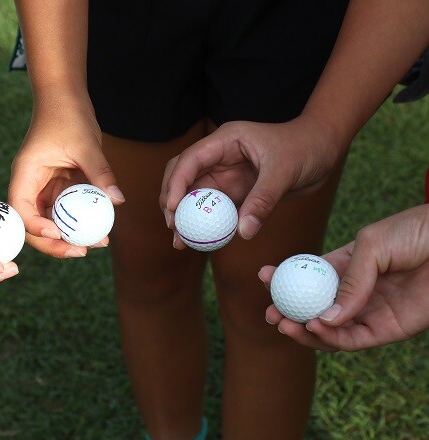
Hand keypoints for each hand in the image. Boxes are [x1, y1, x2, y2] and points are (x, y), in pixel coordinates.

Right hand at [8, 93, 124, 257]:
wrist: (67, 99)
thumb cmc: (68, 116)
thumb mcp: (86, 144)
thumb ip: (100, 173)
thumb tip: (117, 200)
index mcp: (25, 175)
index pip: (20, 210)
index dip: (35, 227)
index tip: (59, 234)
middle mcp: (31, 186)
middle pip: (33, 224)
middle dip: (54, 243)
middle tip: (81, 251)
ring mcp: (45, 189)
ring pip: (52, 221)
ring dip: (71, 235)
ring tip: (97, 243)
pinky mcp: (59, 188)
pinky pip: (67, 211)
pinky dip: (81, 221)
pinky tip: (100, 228)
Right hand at [160, 116, 344, 247]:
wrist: (323, 149)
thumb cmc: (305, 148)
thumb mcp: (284, 171)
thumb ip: (263, 200)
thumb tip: (243, 232)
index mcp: (226, 141)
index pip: (190, 160)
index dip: (177, 183)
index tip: (172, 209)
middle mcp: (220, 157)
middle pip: (183, 176)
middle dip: (172, 201)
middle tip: (173, 227)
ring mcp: (226, 174)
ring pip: (196, 196)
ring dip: (186, 218)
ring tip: (180, 242)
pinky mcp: (235, 191)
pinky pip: (215, 209)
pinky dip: (206, 225)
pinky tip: (200, 243)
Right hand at [260, 205, 428, 350]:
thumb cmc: (414, 232)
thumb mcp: (371, 244)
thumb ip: (349, 279)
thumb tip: (324, 315)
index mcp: (345, 266)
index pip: (309, 278)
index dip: (284, 279)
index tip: (264, 277)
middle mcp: (354, 292)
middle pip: (315, 309)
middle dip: (290, 313)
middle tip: (271, 315)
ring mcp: (370, 311)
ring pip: (331, 330)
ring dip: (306, 331)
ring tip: (287, 324)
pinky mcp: (390, 329)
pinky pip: (355, 339)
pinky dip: (333, 337)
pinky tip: (317, 325)